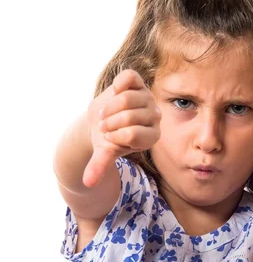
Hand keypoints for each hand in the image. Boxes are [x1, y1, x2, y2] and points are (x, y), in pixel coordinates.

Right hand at [83, 69, 160, 187]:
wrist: (103, 119)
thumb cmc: (107, 138)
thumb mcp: (104, 151)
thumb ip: (100, 164)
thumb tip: (88, 182)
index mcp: (152, 136)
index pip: (133, 133)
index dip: (113, 135)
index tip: (108, 137)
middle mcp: (155, 116)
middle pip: (129, 115)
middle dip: (109, 122)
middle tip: (104, 126)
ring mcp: (147, 98)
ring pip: (127, 98)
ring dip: (108, 108)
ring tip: (105, 114)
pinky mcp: (138, 82)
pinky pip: (128, 78)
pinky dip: (118, 83)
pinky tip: (114, 90)